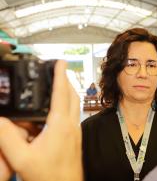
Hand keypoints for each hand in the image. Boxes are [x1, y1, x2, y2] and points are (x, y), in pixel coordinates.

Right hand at [0, 60, 82, 180]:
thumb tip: (0, 119)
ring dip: (68, 91)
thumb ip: (7, 137)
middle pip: (72, 95)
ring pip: (75, 103)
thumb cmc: (47, 176)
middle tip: (58, 70)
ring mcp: (76, 130)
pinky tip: (56, 108)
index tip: (61, 61)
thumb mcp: (21, 158)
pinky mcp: (75, 135)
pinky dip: (67, 103)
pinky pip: (73, 113)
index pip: (62, 93)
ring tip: (57, 84)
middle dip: (66, 80)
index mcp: (60, 125)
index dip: (61, 74)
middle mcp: (71, 124)